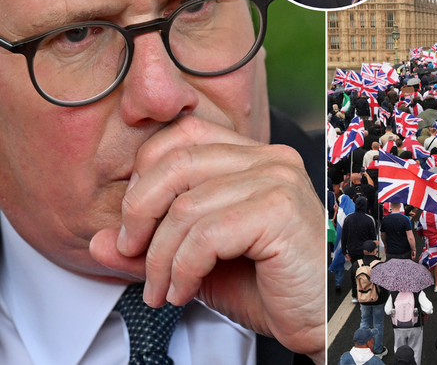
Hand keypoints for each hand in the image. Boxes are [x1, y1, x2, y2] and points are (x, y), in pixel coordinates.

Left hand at [89, 116, 324, 361]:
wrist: (323, 319)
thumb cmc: (273, 288)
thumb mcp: (198, 266)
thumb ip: (151, 249)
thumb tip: (97, 241)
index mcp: (254, 158)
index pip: (184, 134)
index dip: (145, 175)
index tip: (133, 224)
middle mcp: (270, 160)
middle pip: (177, 161)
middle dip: (138, 212)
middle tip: (131, 254)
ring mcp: (279, 182)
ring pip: (186, 206)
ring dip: (159, 257)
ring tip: (162, 288)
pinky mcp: (281, 212)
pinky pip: (207, 234)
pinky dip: (183, 269)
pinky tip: (185, 290)